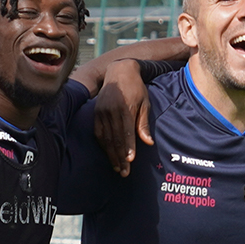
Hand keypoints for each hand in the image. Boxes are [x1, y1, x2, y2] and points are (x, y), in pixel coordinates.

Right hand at [93, 59, 151, 176]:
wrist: (118, 71)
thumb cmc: (136, 88)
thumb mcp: (145, 103)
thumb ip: (143, 123)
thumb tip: (148, 142)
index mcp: (124, 108)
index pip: (126, 132)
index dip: (128, 148)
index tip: (130, 161)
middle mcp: (111, 111)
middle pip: (115, 139)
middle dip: (120, 157)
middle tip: (125, 172)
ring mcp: (101, 112)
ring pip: (106, 138)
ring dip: (111, 154)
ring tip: (117, 167)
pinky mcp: (96, 113)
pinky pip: (98, 133)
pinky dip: (103, 145)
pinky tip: (109, 154)